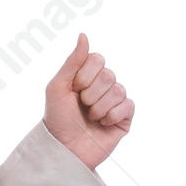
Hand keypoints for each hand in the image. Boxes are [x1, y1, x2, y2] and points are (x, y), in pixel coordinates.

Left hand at [43, 31, 134, 168]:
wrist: (64, 149)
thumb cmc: (57, 120)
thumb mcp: (57, 88)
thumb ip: (72, 62)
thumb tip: (83, 35)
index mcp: (87, 76)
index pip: (97, 59)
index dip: (84, 76)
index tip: (74, 90)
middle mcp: (103, 86)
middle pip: (109, 75)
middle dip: (90, 94)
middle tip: (82, 107)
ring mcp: (115, 101)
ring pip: (118, 90)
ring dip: (99, 108)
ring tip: (90, 119)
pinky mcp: (125, 117)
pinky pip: (127, 105)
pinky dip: (112, 116)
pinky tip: (103, 124)